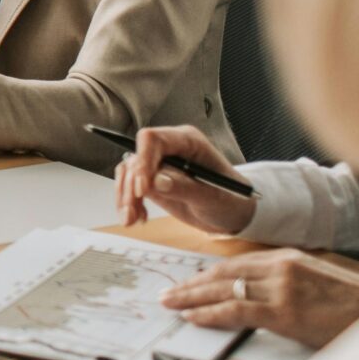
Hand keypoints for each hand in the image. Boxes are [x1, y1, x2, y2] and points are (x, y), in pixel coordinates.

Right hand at [114, 124, 255, 233]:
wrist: (232, 213)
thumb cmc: (230, 199)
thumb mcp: (213, 196)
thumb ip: (185, 187)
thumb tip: (156, 181)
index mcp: (187, 141)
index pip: (153, 140)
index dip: (143, 161)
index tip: (142, 189)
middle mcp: (169, 149)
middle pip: (136, 158)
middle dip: (130, 186)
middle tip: (132, 211)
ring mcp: (159, 164)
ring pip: (128, 172)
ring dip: (125, 196)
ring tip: (132, 219)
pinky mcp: (152, 181)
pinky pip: (129, 187)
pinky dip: (128, 203)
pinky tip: (137, 218)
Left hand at [161, 248, 358, 348]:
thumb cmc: (352, 303)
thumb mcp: (315, 280)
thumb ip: (285, 281)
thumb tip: (256, 293)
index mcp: (287, 257)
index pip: (235, 262)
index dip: (207, 274)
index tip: (188, 281)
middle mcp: (280, 267)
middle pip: (223, 272)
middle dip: (191, 284)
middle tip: (168, 293)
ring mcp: (281, 287)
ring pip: (224, 289)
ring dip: (192, 298)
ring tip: (171, 304)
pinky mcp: (285, 311)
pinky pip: (237, 310)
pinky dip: (211, 313)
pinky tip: (194, 317)